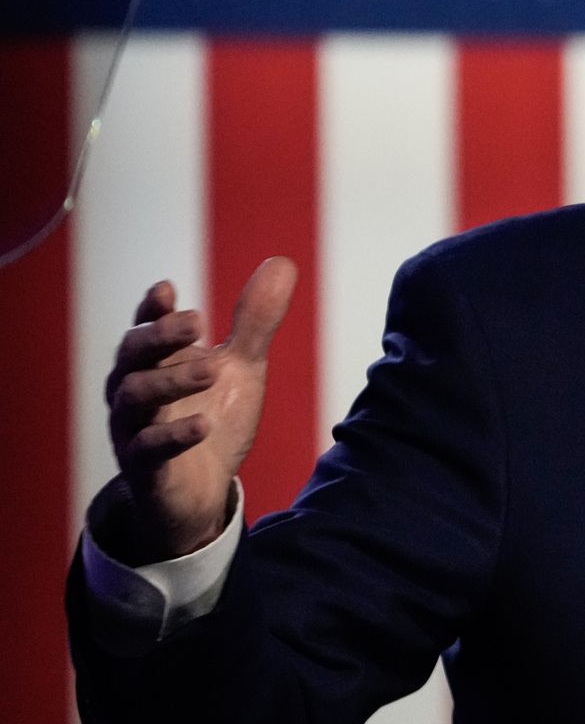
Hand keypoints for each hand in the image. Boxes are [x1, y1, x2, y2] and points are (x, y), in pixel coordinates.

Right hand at [105, 257, 296, 562]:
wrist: (203, 490)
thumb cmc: (211, 416)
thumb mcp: (240, 366)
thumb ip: (254, 321)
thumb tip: (282, 263)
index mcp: (157, 361)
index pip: (146, 326)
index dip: (153, 308)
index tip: (167, 289)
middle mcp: (136, 389)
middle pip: (132, 354)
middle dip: (161, 335)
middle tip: (198, 321)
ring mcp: (134, 428)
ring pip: (133, 397)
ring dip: (171, 381)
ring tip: (212, 370)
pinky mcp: (143, 467)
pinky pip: (146, 449)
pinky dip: (172, 435)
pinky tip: (202, 425)